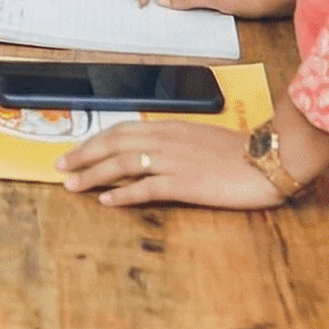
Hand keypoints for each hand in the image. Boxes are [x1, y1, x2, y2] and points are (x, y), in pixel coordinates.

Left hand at [57, 118, 283, 210]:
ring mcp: (173, 160)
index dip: (95, 140)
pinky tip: (107, 201)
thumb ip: (174, 143)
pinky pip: (146, 187)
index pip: (121, 130)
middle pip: (113, 143)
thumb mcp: (199, 139)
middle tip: (60, 166)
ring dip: (93, 174)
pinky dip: (123, 193)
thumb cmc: (239, 153)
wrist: (268, 160)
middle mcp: (165, 140)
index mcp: (168, 128)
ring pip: (122, 163)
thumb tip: (151, 152)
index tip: (76, 150)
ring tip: (73, 184)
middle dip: (83, 154)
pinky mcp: (185, 182)